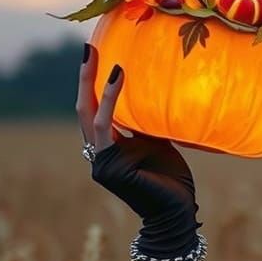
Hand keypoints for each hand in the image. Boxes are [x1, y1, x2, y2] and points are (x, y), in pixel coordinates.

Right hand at [76, 43, 199, 250]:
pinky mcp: (108, 167)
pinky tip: (118, 79)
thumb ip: (147, 127)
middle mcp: (99, 155)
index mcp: (110, 150)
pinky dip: (110, 102)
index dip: (95, 86)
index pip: (96, 113)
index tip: (99, 58)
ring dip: (93, 84)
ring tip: (97, 56)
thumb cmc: (172, 182)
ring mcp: (101, 162)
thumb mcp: (158, 145)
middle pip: (84, 109)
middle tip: (87, 47)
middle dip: (85, 78)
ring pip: (89, 115)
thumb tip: (148, 100)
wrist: (177, 212)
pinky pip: (105, 127)